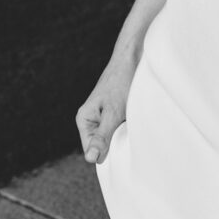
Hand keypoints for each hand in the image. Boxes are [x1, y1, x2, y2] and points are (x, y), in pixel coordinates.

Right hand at [76, 48, 138, 164]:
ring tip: (130, 123)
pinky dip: (128, 128)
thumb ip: (102, 137)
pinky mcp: (115, 114)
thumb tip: (90, 159)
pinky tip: (134, 120)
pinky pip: (120, 130)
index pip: (92, 151)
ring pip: (113, 139)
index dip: (106, 153)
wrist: (132, 59)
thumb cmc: (121, 83)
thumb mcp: (113, 113)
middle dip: (115, 145)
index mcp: (84, 120)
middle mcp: (91, 120)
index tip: (120, 146)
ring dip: (123, 136)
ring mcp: (103, 118)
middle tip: (127, 132)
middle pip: (102, 146)